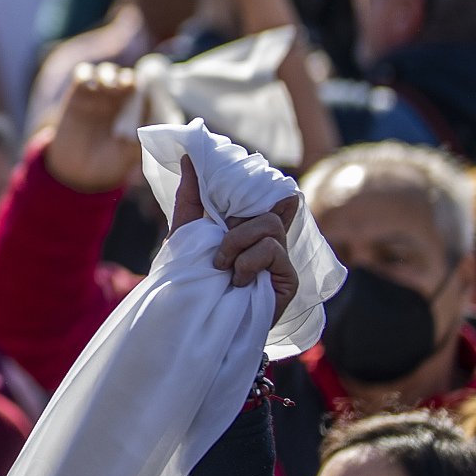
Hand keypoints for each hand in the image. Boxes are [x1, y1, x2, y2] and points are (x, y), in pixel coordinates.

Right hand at [42, 61, 141, 193]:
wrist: (77, 172)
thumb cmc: (108, 164)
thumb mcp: (130, 154)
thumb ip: (142, 139)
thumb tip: (158, 126)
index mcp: (131, 113)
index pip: (143, 90)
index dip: (146, 88)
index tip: (145, 96)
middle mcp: (115, 102)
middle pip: (125, 75)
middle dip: (127, 78)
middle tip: (126, 88)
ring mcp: (95, 97)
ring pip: (106, 70)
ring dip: (109, 74)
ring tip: (109, 87)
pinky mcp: (75, 95)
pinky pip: (82, 73)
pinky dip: (88, 75)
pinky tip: (91, 87)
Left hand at [171, 154, 301, 326]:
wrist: (196, 321)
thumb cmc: (193, 277)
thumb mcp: (186, 232)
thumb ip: (191, 195)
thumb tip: (189, 154)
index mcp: (248, 225)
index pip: (268, 195)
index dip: (260, 188)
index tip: (236, 199)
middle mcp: (268, 239)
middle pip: (268, 208)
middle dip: (236, 228)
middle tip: (218, 252)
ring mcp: (281, 259)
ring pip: (269, 226)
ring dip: (238, 244)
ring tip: (223, 267)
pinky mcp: (288, 278)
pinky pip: (273, 251)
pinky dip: (249, 262)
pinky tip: (238, 281)